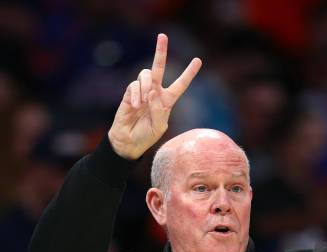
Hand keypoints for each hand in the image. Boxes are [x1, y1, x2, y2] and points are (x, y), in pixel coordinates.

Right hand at [108, 34, 201, 159]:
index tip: (198, 60)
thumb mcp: (159, 126)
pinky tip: (136, 107)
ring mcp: (142, 91)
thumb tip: (153, 90)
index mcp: (167, 101)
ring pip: (145, 74)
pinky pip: (134, 86)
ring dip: (145, 86)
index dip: (189, 73)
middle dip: (161, 51)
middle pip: (159, 67)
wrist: (128, 141)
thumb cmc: (146, 136)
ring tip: (143, 103)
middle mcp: (155, 92)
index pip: (180, 84)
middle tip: (162, 36)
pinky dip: (136, 95)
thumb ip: (160, 110)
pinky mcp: (130, 93)